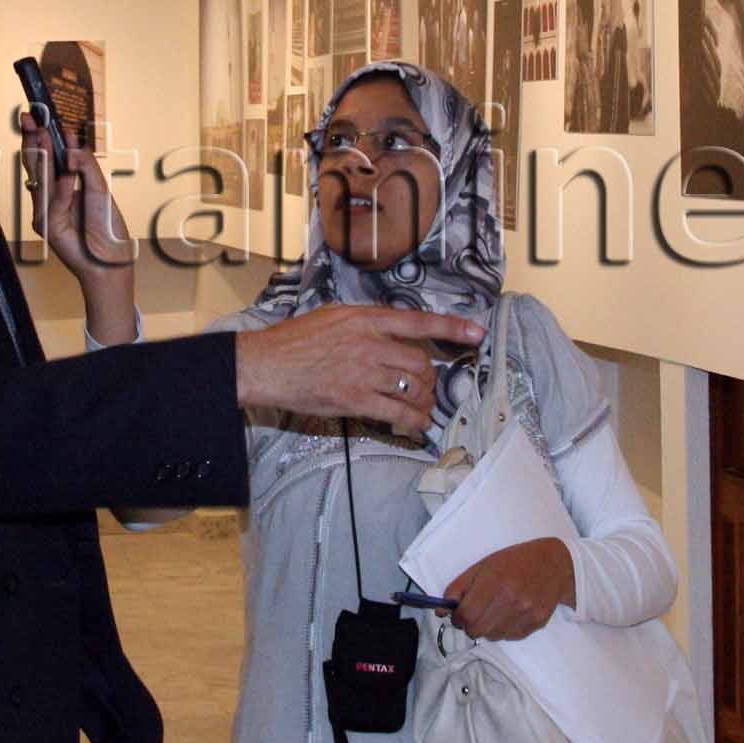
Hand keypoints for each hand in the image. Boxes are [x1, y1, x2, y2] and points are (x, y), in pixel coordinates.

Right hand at [21, 111, 135, 341]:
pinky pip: (53, 201)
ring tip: (43, 132)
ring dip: (43, 154)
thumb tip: (71, 142)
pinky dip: (61, 188)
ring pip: (40, 177)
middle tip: (29, 117)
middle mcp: (49, 195)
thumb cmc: (106, 225)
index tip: (37, 114)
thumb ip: (85, 164)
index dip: (41, 135)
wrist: (110, 258)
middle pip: (36, 162)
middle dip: (33, 138)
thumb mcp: (99, 188)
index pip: (47, 156)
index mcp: (61, 184)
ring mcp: (45, 210)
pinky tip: (67, 175)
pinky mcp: (46, 225)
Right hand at [233, 304, 486, 432]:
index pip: (419, 320)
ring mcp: (364, 372)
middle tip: (427, 389)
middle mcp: (370, 342)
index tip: (477, 332)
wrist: (267, 364)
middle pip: (421, 361)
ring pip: (413, 388)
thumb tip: (392, 329)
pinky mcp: (355, 399)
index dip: (452, 326)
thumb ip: (366, 322)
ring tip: (422, 410)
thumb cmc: (295, 340)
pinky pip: (397, 412)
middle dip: (430, 379)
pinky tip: (415, 427)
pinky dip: (413, 422)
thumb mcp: (333, 315)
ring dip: (424, 402)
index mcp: (366, 318)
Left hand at [445, 537, 574, 640]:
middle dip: (469, 625)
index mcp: (494, 581)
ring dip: (487, 628)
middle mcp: (511, 599)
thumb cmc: (515, 562)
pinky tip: (509, 613)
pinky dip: (503, 630)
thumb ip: (458, 588)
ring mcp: (526, 613)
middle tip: (473, 614)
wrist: (555, 564)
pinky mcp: (537, 623)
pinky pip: (509, 637)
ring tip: (495, 610)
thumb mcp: (483, 566)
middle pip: (476, 630)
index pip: (466, 615)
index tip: (458, 614)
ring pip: (492, 637)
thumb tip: (440, 611)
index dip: (457, 618)